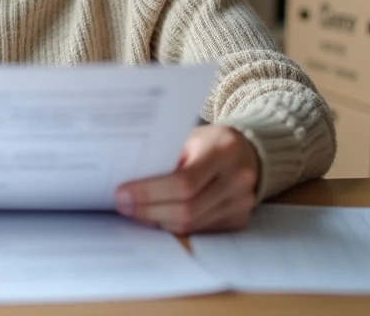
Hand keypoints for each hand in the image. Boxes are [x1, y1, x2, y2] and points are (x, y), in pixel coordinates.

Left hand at [115, 125, 259, 233]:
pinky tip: (158, 216)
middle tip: (123, 206)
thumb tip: (127, 181)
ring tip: (135, 211)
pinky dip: (175, 226)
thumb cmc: (210, 142)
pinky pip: (200, 230)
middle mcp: (238, 180)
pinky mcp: (239, 220)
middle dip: (149, 210)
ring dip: (159, 220)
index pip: (183, 182)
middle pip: (187, 209)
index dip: (149, 192)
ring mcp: (241, 203)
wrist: (247, 152)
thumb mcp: (189, 138)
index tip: (123, 193)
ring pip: (191, 225)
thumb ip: (166, 158)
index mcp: (223, 151)